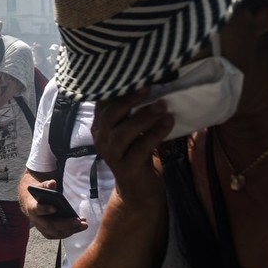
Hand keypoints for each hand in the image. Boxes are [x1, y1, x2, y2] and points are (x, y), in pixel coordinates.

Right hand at [21, 180, 87, 238]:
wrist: (33, 204)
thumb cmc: (40, 195)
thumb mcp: (41, 187)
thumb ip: (46, 185)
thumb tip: (52, 182)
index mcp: (32, 207)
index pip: (36, 209)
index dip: (44, 209)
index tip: (55, 208)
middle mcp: (36, 221)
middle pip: (50, 225)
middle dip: (65, 224)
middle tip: (79, 220)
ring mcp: (42, 228)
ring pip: (56, 233)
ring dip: (72, 230)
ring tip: (84, 224)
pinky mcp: (48, 233)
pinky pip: (60, 235)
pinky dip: (71, 231)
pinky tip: (80, 226)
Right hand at [92, 89, 173, 205]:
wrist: (139, 190)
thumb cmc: (138, 153)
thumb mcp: (132, 131)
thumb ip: (132, 113)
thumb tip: (150, 84)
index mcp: (100, 128)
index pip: (102, 104)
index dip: (116, 90)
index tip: (135, 76)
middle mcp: (101, 140)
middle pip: (109, 116)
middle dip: (128, 100)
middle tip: (149, 88)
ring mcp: (112, 155)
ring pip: (122, 133)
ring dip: (143, 117)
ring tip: (162, 106)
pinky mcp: (126, 168)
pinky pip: (140, 148)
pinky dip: (155, 133)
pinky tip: (168, 122)